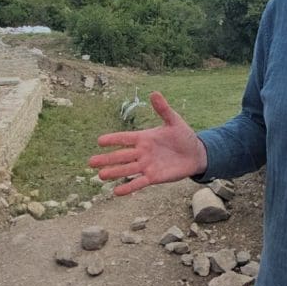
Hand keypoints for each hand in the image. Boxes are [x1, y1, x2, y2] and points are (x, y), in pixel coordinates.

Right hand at [88, 91, 208, 196]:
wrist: (196, 154)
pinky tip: (116, 192)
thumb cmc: (184, 136)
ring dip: (114, 173)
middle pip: (121, 156)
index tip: (99, 141)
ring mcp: (146, 165)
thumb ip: (163, 109)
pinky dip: (128, 187)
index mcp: (144, 138)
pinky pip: (138, 182)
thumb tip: (154, 93)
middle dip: (106, 159)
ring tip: (100, 176)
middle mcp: (142, 152)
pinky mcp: (153, 177)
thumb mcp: (174, 121)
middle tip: (90, 162)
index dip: (113, 140)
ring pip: (127, 170)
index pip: (125, 138)